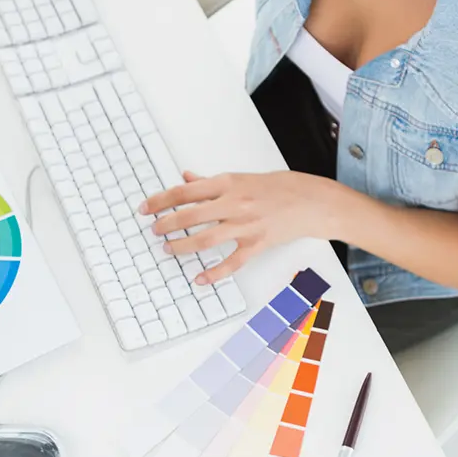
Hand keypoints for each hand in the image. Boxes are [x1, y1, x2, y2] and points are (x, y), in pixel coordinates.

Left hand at [141, 169, 334, 282]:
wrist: (311, 201)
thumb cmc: (279, 187)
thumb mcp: (242, 177)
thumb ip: (211, 182)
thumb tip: (187, 178)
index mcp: (228, 183)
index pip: (185, 192)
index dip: (161, 200)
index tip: (146, 208)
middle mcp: (235, 204)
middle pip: (191, 216)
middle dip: (167, 224)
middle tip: (154, 230)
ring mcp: (246, 226)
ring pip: (206, 239)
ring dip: (183, 247)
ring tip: (168, 250)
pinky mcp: (257, 244)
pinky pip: (232, 262)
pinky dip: (214, 273)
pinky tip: (200, 279)